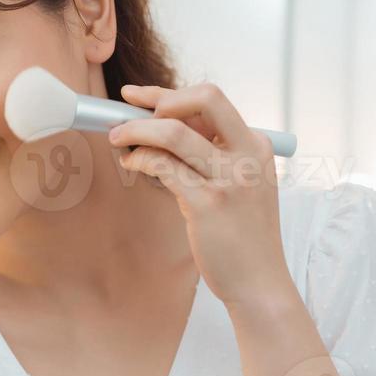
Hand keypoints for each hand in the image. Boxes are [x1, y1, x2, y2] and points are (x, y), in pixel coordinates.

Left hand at [106, 82, 292, 309]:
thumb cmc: (239, 234)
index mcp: (256, 144)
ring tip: (117, 140)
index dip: (167, 93)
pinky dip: (139, 159)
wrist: (258, 282)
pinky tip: (131, 164)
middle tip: (128, 118)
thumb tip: (157, 126)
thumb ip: (207, 154)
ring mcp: (230, 178)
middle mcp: (248, 154)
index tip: (135, 96)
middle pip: (203, 98)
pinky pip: (163, 166)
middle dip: (158, 100)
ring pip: (174, 132)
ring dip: (136, 130)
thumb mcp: (236, 184)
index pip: (210, 99)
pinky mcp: (208, 203)